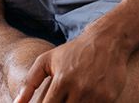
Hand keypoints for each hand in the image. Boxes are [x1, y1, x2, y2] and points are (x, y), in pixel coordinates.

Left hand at [15, 31, 129, 102]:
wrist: (105, 41)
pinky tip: (83, 98)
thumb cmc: (72, 52)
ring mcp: (96, 95)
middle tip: (59, 99)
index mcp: (62, 81)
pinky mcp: (109, 98)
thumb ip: (29, 82)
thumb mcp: (46, 61)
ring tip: (70, 97)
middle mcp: (79, 89)